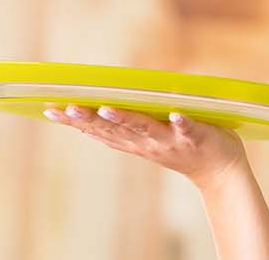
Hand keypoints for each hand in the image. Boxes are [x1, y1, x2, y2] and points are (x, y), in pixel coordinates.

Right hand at [43, 104, 247, 187]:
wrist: (219, 170)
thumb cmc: (181, 144)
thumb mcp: (148, 135)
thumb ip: (127, 121)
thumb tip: (101, 99)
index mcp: (133, 140)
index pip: (98, 130)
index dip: (74, 121)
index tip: (48, 109)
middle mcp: (146, 141)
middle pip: (113, 128)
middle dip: (88, 118)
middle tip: (65, 107)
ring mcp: (170, 140)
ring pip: (143, 128)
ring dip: (124, 118)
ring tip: (105, 107)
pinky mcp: (196, 136)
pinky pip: (188, 129)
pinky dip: (181, 122)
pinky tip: (174, 113)